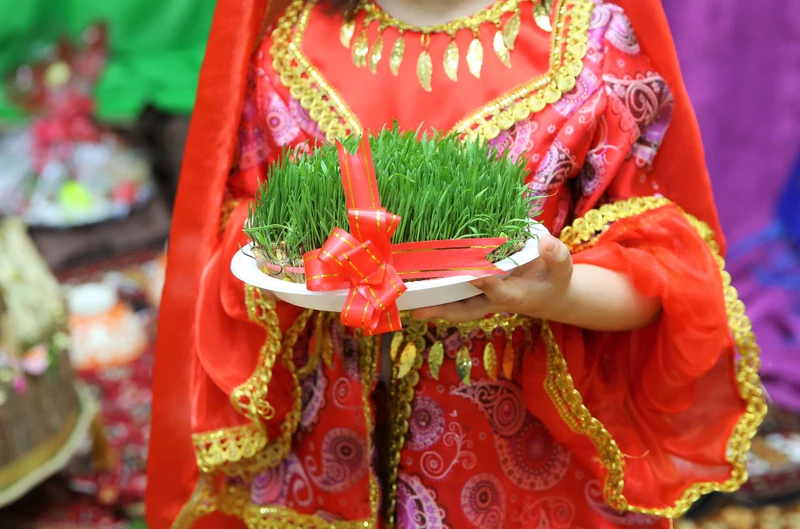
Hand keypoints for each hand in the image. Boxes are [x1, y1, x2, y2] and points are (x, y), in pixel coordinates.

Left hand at [412, 234, 573, 322]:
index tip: (474, 274)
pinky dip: (436, 291)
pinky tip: (415, 286)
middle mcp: (494, 300)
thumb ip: (557, 256)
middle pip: (466, 309)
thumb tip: (545, 242)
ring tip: (407, 301)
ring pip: (455, 304)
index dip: (487, 284)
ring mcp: (483, 297)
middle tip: (420, 310)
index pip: (500, 292)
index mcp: (517, 296)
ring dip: (433, 304)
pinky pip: (454, 293)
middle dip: (444, 310)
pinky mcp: (476, 290)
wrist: (551, 295)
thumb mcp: (563, 269)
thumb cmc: (555, 279)